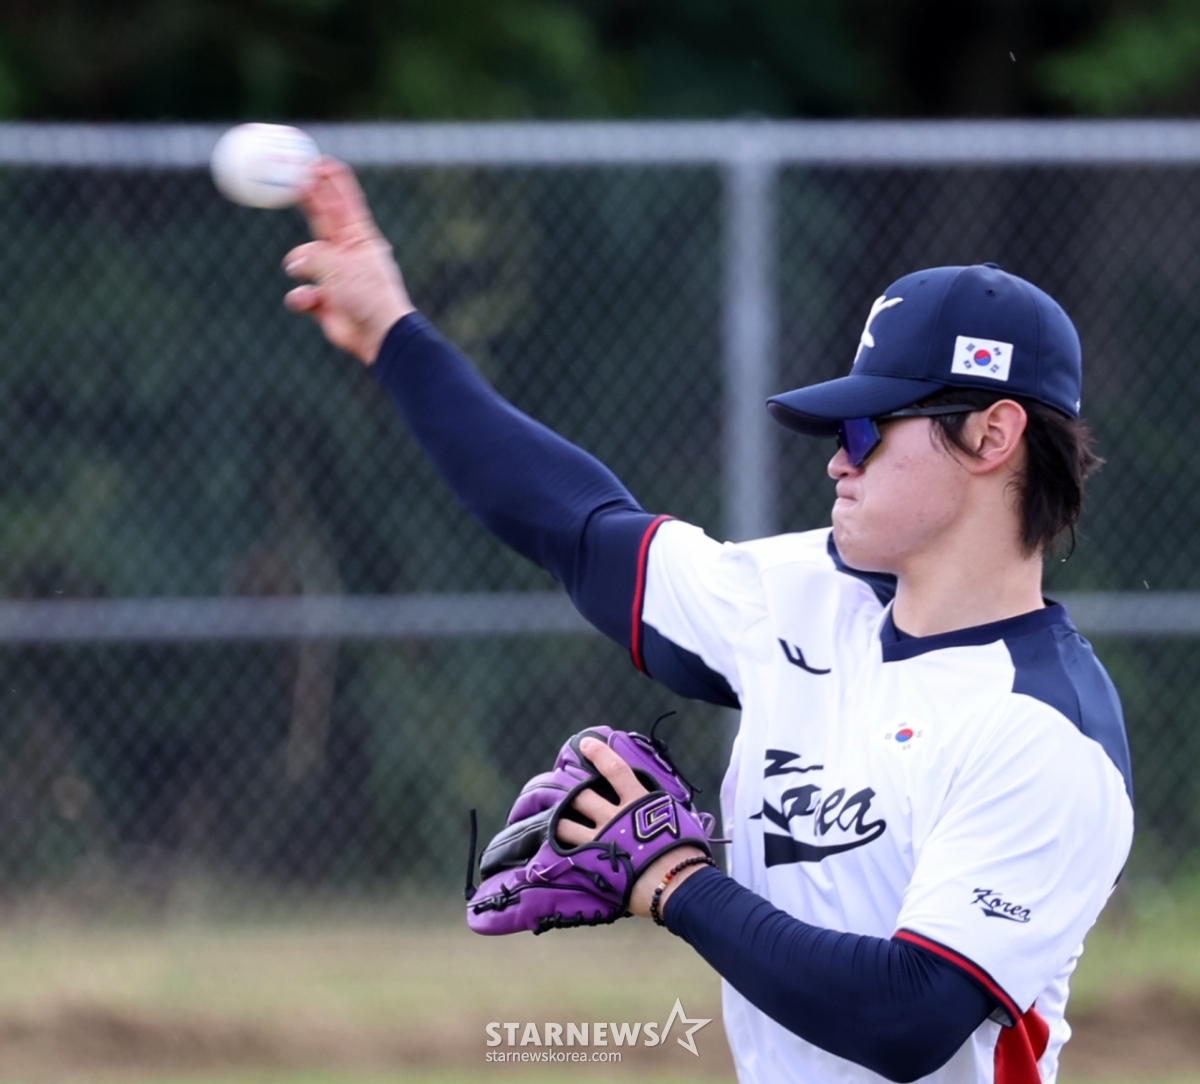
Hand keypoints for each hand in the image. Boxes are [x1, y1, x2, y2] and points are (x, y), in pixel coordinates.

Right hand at [283, 158, 415, 363]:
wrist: (379, 336)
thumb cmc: (368, 296)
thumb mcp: (339, 266)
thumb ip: (313, 255)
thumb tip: (294, 261)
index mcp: (359, 236)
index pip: (344, 197)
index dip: (328, 176)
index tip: (311, 159)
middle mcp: (346, 251)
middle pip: (320, 216)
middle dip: (305, 198)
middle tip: (285, 179)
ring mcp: (334, 275)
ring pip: (303, 259)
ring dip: (299, 265)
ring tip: (304, 273)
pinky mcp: (324, 301)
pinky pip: (301, 293)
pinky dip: (301, 297)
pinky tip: (310, 303)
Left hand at [557, 737, 708, 919]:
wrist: (679, 883)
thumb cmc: (687, 852)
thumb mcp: (679, 819)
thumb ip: (662, 810)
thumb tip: (661, 806)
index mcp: (639, 803)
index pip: (616, 770)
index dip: (599, 754)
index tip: (585, 744)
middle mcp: (615, 818)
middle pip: (582, 796)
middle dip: (569, 789)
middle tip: (560, 783)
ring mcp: (602, 841)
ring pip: (566, 825)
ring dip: (558, 820)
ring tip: (553, 819)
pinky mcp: (594, 865)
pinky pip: (567, 854)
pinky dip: (558, 850)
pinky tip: (552, 849)